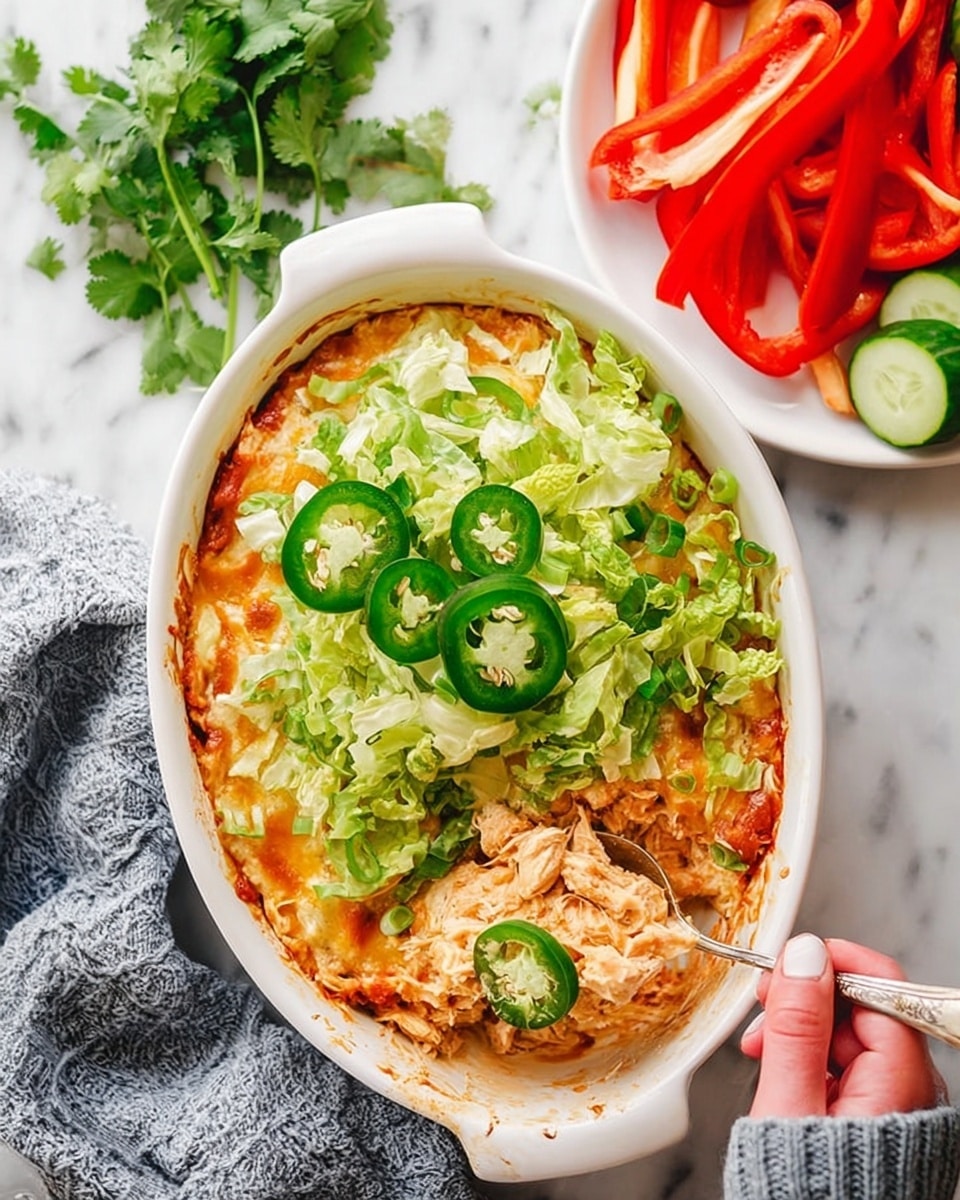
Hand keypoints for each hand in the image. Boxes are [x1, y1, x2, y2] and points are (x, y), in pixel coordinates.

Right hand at [740, 934, 946, 1117]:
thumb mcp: (788, 1103)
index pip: (881, 986)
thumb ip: (797, 1028)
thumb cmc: (805, 1189)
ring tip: (762, 1048)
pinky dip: (808, 1055)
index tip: (789, 963)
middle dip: (806, 1000)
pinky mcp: (874, 1109)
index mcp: (901, 1084)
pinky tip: (778, 1066)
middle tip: (765, 1007)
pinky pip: (844, 1060)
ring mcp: (894, 1100)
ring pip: (847, 1032)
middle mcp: (910, 1089)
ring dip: (800, 1028)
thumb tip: (804, 957)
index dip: (831, 964)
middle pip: (861, 1007)